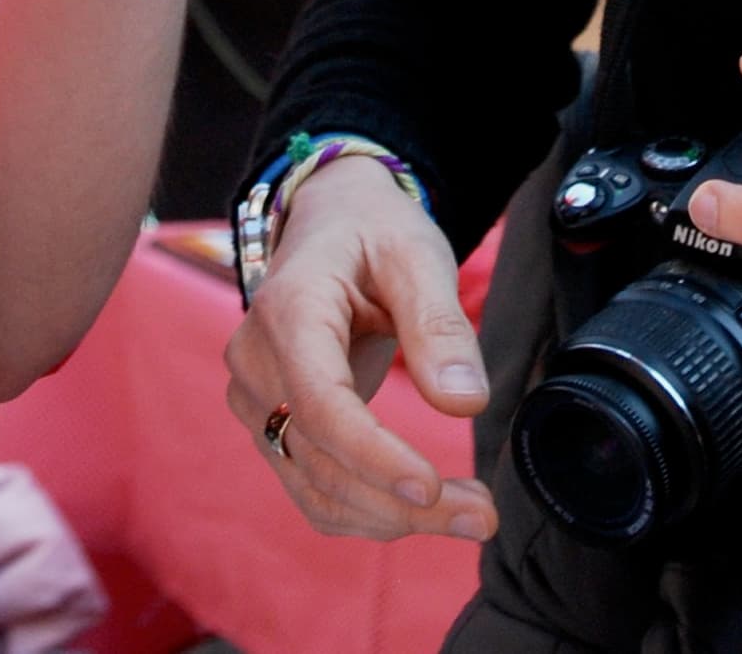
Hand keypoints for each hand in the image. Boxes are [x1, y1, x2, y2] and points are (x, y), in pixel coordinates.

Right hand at [223, 159, 495, 542]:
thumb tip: (466, 403)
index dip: (372, 455)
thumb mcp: (416, 254)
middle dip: (403, 502)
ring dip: (391, 517)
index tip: (432, 488)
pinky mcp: (273, 426)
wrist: (330, 225)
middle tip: (485, 517)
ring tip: (471, 515)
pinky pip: (312, 489)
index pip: (319, 403)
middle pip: (320, 457)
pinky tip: (424, 511)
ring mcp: (257, 400)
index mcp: (289, 310)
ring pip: (315, 487)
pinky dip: (368, 512)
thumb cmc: (374, 232)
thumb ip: (439, 325)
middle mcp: (256, 362)